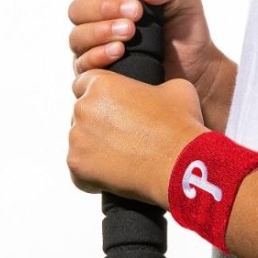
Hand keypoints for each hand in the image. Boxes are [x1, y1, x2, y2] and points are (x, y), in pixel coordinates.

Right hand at [65, 0, 235, 128]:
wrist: (196, 65)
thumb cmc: (183, 25)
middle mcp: (95, 18)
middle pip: (78, 9)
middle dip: (104, 8)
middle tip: (135, 12)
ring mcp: (93, 46)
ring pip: (78, 37)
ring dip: (101, 31)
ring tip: (130, 32)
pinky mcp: (98, 72)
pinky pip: (84, 65)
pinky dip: (99, 56)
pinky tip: (119, 52)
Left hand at [68, 71, 205, 207]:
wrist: (179, 164)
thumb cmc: (180, 124)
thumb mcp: (175, 88)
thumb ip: (155, 86)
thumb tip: (156, 95)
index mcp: (102, 84)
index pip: (84, 83)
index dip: (100, 95)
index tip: (113, 106)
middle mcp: (83, 107)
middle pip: (82, 112)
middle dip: (97, 122)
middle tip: (123, 134)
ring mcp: (77, 138)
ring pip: (80, 141)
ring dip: (95, 147)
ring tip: (125, 156)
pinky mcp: (77, 167)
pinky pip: (80, 169)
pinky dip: (94, 173)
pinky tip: (119, 173)